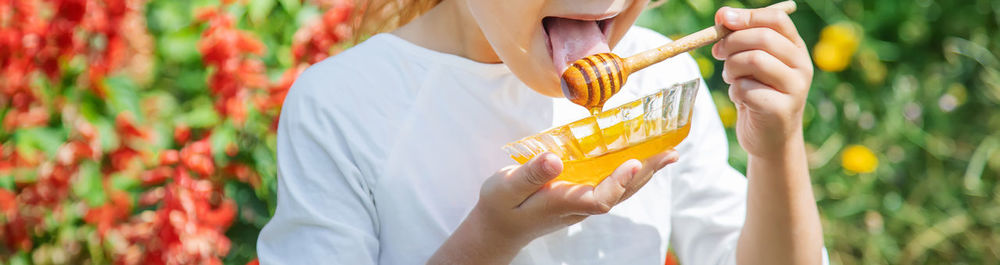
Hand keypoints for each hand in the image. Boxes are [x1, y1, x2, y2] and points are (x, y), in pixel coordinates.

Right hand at [428, 150, 677, 263]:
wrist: (500, 227)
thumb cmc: (501, 206)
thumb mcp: (505, 187)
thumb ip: (530, 173)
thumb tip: (555, 158)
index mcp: (562, 203)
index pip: (598, 199)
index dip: (618, 183)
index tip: (633, 164)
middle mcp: (579, 205)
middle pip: (620, 194)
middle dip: (645, 174)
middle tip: (670, 153)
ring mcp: (583, 203)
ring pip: (620, 190)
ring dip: (645, 172)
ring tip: (668, 153)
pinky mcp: (582, 195)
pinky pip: (612, 184)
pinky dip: (631, 171)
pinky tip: (642, 157)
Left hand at [711, 6, 812, 157]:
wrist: (770, 138)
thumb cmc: (758, 94)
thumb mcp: (750, 63)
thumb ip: (739, 39)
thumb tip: (722, 14)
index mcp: (795, 49)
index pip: (777, 20)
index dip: (748, 16)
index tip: (723, 18)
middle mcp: (801, 66)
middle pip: (764, 38)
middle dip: (732, 42)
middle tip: (717, 52)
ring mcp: (795, 88)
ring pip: (754, 61)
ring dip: (731, 68)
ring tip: (731, 78)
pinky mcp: (781, 110)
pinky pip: (746, 89)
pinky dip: (734, 91)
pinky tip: (740, 99)